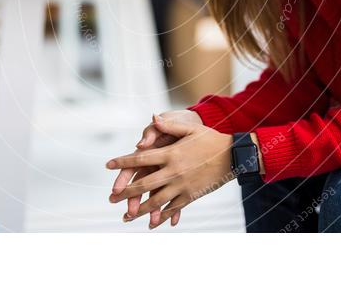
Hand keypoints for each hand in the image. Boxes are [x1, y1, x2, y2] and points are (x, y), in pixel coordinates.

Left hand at [106, 115, 233, 228]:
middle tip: (111, 198)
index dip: (123, 162)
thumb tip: (153, 118)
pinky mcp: (191, 195)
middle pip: (144, 184)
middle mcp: (174, 172)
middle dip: (125, 192)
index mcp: (170, 154)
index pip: (141, 159)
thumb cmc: (210, 139)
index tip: (108, 165)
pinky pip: (173, 208)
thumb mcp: (190, 129)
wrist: (233, 156)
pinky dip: (161, 216)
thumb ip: (169, 126)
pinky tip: (151, 223)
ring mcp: (182, 186)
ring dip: (139, 210)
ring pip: (156, 201)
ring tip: (126, 216)